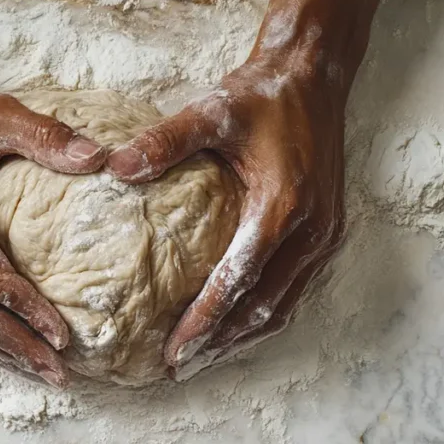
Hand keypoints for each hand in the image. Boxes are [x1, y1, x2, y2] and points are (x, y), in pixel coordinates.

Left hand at [107, 52, 346, 378]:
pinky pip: (296, 289)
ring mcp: (326, 235)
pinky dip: (265, 314)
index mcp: (282, 205)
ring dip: (243, 336)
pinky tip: (236, 325)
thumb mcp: (211, 111)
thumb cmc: (262, 95)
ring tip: (203, 359)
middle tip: (179, 368)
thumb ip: (164, 140)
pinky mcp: (328, 233)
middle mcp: (311, 230)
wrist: (316, 75)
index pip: (239, 280)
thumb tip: (115, 167)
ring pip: (284, 306)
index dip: (205, 321)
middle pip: (263, 307)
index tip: (174, 351)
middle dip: (221, 343)